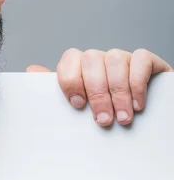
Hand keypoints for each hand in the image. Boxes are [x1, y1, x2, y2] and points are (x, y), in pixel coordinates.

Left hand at [26, 48, 172, 125]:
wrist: (147, 122)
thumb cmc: (107, 113)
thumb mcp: (81, 105)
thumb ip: (58, 90)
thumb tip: (31, 71)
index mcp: (81, 66)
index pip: (69, 59)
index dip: (71, 80)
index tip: (78, 105)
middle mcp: (101, 59)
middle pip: (91, 59)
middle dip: (96, 92)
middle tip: (104, 120)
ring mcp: (123, 57)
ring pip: (114, 58)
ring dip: (118, 91)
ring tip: (123, 117)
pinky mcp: (147, 61)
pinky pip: (140, 59)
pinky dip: (137, 82)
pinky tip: (138, 104)